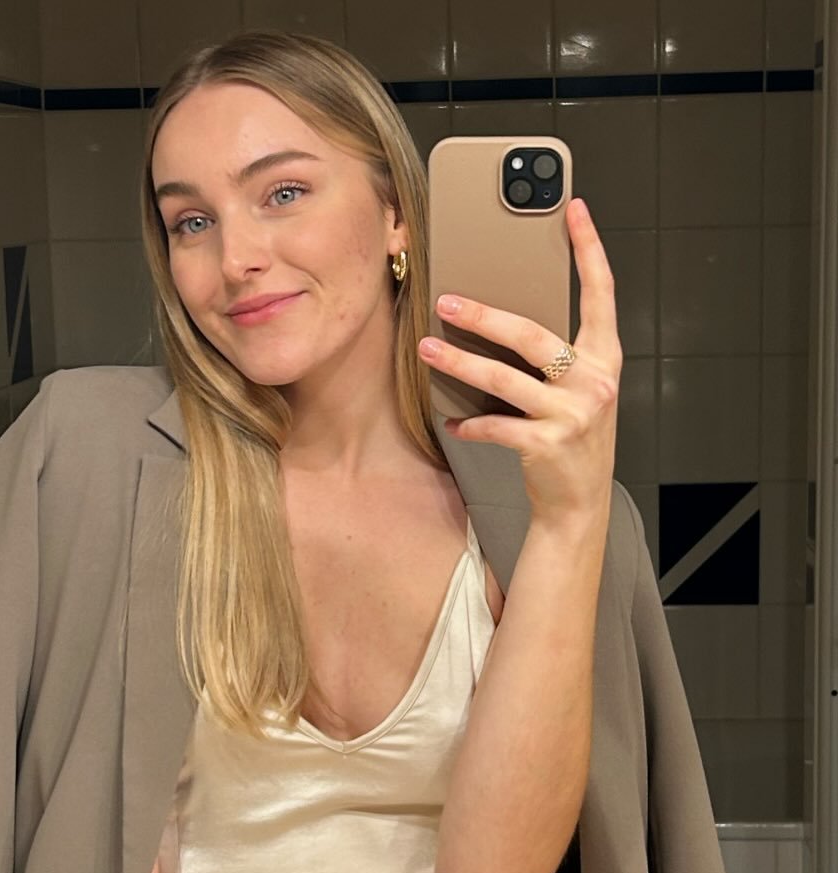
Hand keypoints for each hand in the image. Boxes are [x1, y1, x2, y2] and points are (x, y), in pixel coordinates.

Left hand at [417, 197, 621, 527]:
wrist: (578, 502)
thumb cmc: (571, 438)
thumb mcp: (575, 391)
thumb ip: (553, 356)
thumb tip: (498, 319)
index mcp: (605, 358)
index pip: (601, 293)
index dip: (589, 249)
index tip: (573, 210)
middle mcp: (594, 381)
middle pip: (531, 334)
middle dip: (483, 316)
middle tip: (445, 300)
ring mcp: (574, 414)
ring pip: (505, 378)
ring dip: (460, 363)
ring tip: (427, 349)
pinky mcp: (549, 444)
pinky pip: (497, 425)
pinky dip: (470, 424)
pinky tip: (452, 422)